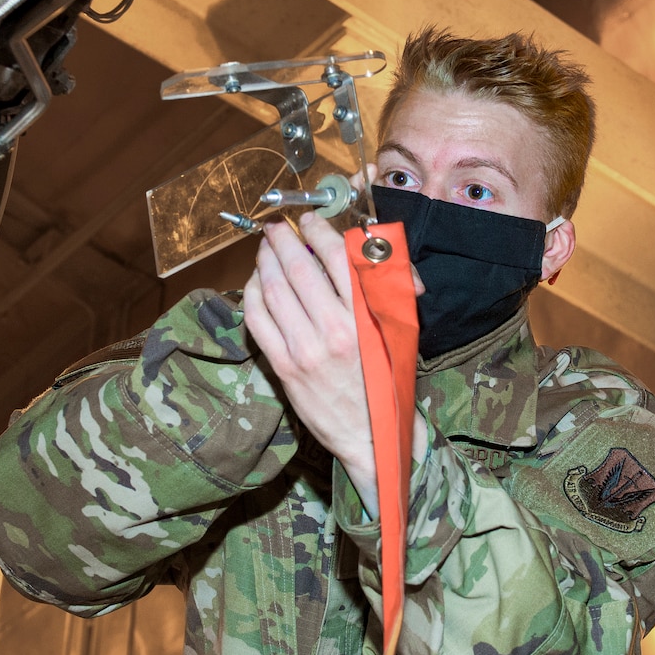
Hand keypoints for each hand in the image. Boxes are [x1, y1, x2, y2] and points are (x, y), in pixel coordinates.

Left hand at [243, 212, 378, 513]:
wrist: (374, 434)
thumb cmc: (389, 379)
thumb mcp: (401, 329)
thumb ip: (388, 287)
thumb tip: (370, 248)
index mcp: (368, 316)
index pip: (338, 257)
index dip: (319, 232)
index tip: (310, 221)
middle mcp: (336, 329)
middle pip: (299, 268)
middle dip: (283, 241)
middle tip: (276, 229)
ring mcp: (306, 349)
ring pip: (274, 291)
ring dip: (265, 263)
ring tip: (264, 250)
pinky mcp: (285, 367)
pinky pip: (259, 321)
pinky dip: (253, 295)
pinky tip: (255, 283)